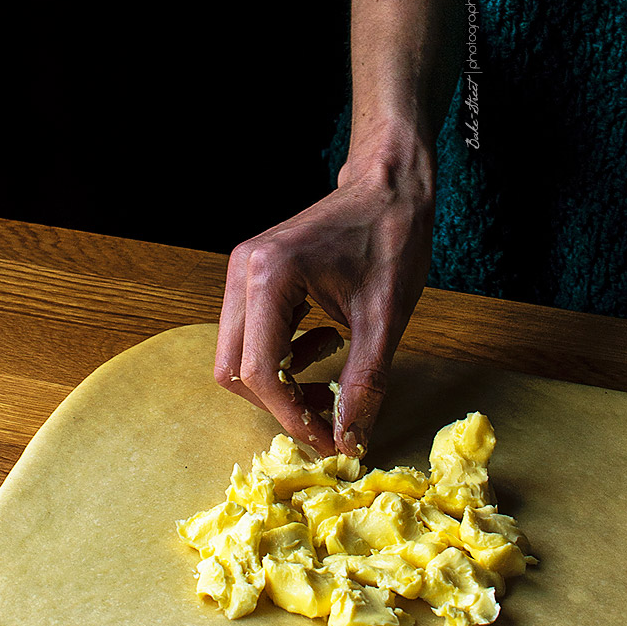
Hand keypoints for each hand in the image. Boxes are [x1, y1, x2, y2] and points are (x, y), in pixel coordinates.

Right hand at [214, 157, 433, 456]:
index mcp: (270, 277)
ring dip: (281, 378)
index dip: (292, 417)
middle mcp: (243, 273)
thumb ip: (363, 382)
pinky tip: (324, 340)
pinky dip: (282, 354)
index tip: (328, 441)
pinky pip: (251, 334)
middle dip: (280, 402)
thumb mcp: (384, 318)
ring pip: (239, 354)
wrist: (390, 184)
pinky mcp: (253, 276)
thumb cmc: (391, 237)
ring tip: (332, 363)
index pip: (260, 371)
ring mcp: (243, 273)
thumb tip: (351, 441)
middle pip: (235, 368)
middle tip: (328, 415)